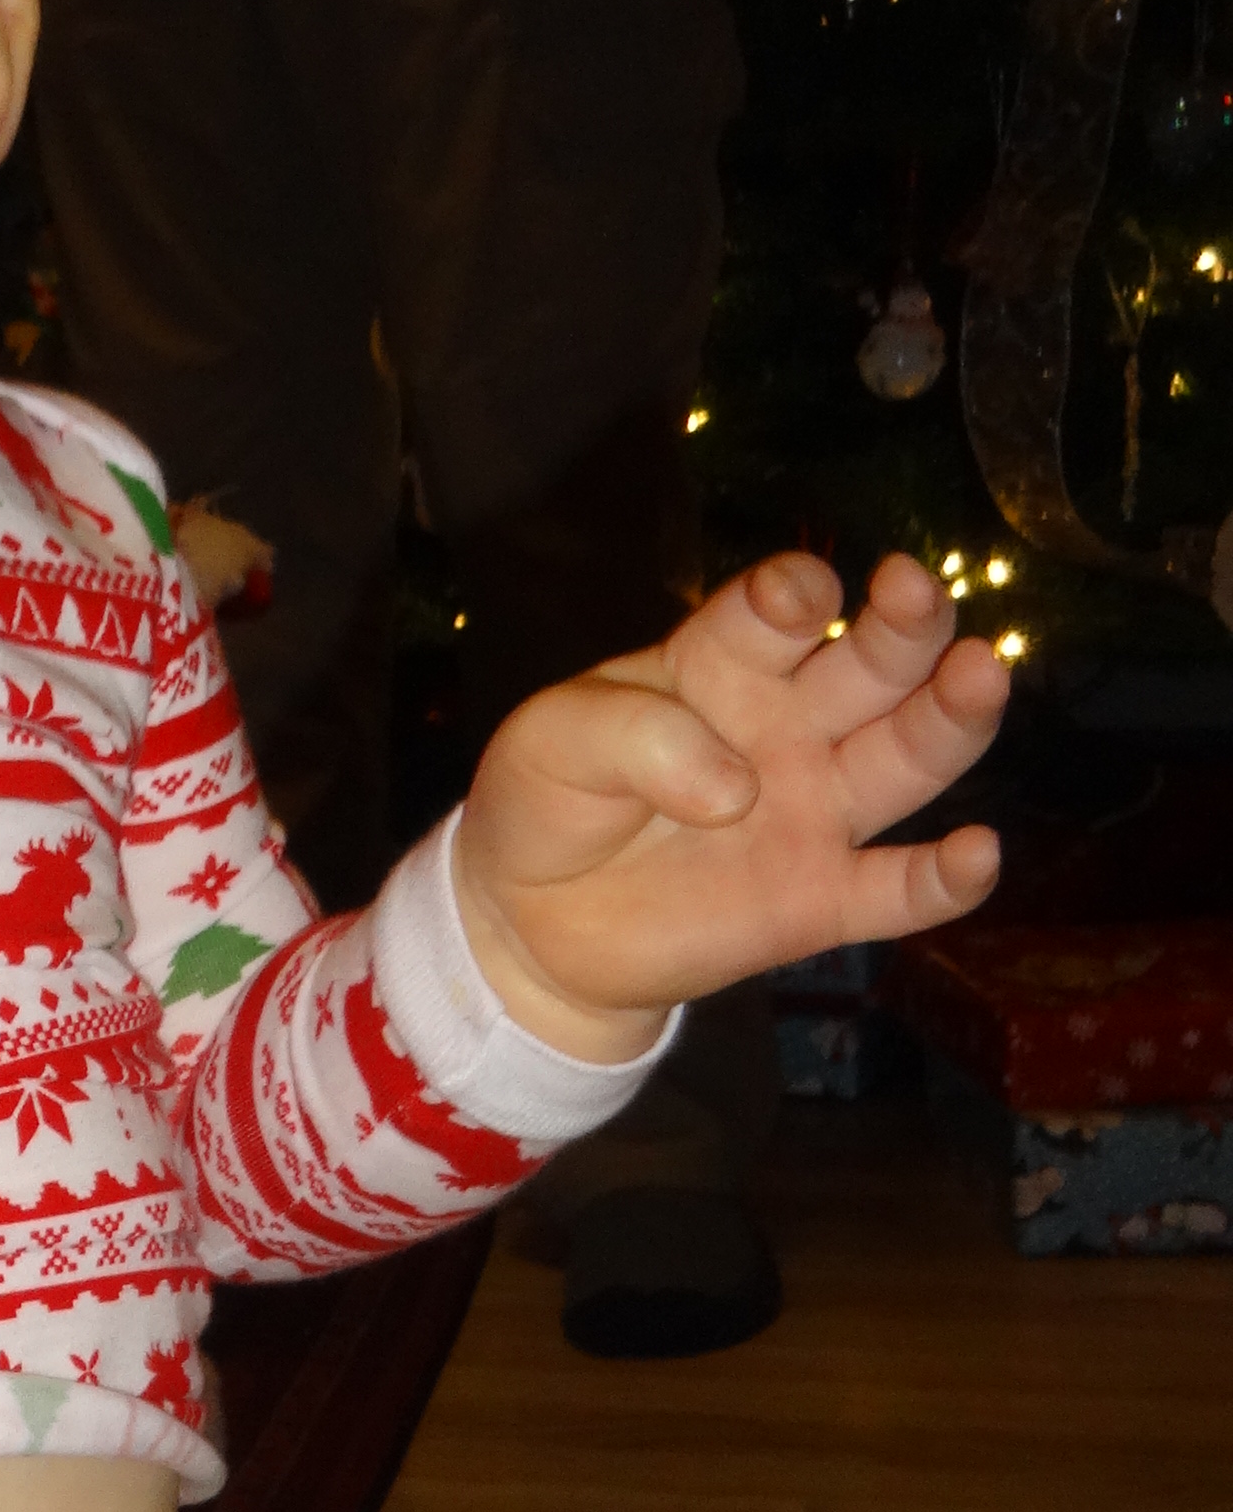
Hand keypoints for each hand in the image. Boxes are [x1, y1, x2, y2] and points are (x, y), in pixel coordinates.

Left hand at [452, 551, 1003, 1058]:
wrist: (530, 921)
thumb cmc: (548, 801)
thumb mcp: (553, 740)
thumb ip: (636, 738)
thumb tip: (739, 793)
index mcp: (724, 664)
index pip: (773, 613)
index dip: (791, 596)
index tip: (797, 597)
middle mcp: (790, 726)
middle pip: (869, 666)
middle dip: (901, 625)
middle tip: (914, 591)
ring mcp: (816, 812)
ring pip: (908, 756)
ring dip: (954, 716)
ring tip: (982, 674)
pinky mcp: (821, 901)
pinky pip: (898, 891)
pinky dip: (945, 879)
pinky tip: (979, 854)